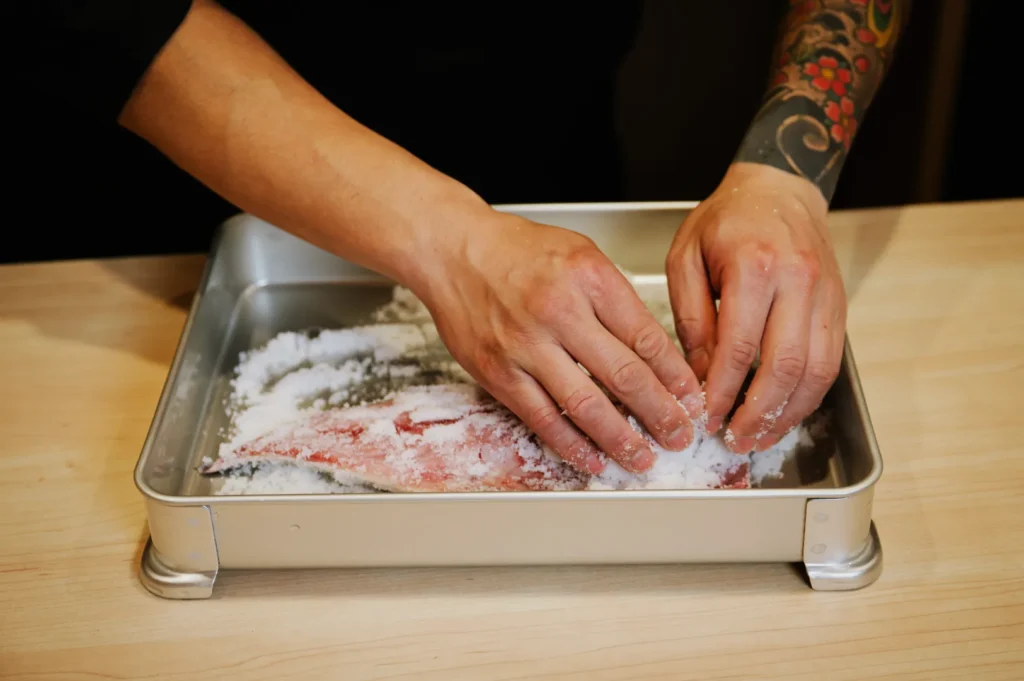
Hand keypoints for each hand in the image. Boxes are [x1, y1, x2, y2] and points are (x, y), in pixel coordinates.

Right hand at [415, 208, 704, 474]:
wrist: (454, 251)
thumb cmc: (518, 251)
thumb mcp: (581, 254)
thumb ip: (616, 300)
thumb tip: (653, 354)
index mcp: (588, 276)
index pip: (646, 337)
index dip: (675, 377)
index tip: (690, 399)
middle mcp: (559, 310)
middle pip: (624, 375)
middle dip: (660, 414)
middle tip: (679, 436)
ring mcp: (526, 345)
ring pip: (585, 405)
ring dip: (620, 439)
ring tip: (642, 458)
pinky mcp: (499, 372)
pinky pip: (542, 418)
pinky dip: (572, 444)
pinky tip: (593, 458)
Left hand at [666, 162, 846, 452]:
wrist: (778, 188)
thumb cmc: (725, 220)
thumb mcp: (685, 257)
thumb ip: (691, 316)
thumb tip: (699, 374)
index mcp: (754, 266)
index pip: (739, 346)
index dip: (723, 391)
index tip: (705, 417)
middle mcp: (798, 281)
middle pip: (784, 365)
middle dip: (758, 412)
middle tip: (734, 439)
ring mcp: (826, 294)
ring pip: (816, 370)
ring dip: (788, 413)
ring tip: (760, 438)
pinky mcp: (839, 305)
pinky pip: (830, 361)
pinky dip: (808, 395)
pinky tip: (785, 413)